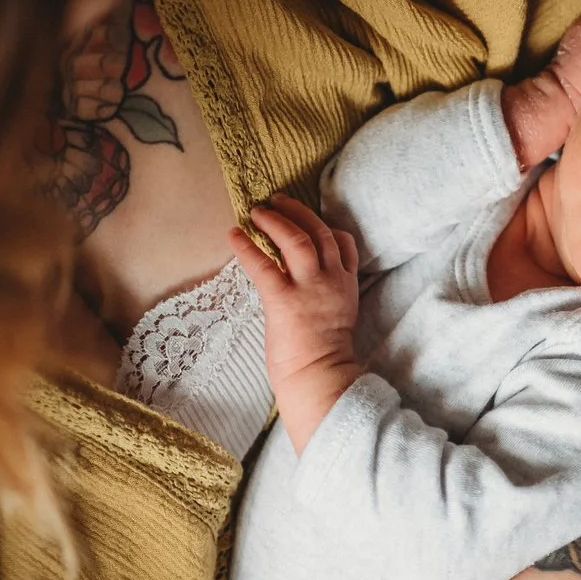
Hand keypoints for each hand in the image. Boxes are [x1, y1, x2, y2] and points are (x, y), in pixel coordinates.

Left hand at [230, 194, 361, 451]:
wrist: (322, 378)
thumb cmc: (324, 361)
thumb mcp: (336, 321)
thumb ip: (326, 300)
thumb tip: (303, 296)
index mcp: (346, 287)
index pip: (344, 244)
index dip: (327, 226)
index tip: (312, 218)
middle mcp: (331, 280)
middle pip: (320, 232)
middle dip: (299, 212)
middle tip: (279, 200)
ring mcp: (309, 288)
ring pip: (297, 238)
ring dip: (276, 220)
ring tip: (258, 210)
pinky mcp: (283, 299)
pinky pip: (263, 265)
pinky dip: (247, 247)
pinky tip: (234, 234)